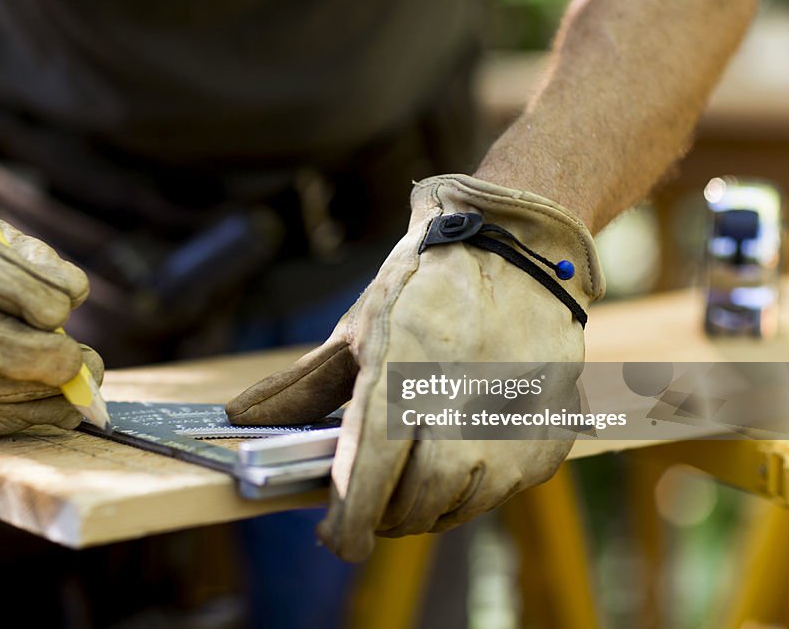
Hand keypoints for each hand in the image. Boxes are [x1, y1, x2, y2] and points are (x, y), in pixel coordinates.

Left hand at [227, 174, 603, 560]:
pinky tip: (464, 446)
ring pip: (459, 505)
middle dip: (384, 512)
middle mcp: (461, 414)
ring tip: (417, 468)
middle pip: (412, 506)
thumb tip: (240, 418)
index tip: (336, 539)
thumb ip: (301, 386)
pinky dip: (475, 484)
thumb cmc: (425, 285)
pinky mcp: (549, 438)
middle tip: (375, 495)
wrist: (516, 249)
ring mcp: (513, 430)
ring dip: (428, 503)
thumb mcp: (358, 328)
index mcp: (401, 382)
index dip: (348, 525)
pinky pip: (503, 490)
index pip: (368, 481)